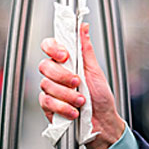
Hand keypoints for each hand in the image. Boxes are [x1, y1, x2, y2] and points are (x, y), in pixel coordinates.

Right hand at [39, 23, 125, 148]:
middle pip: (45, 66)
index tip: (65, 55)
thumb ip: (86, 49)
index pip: (49, 46)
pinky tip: (74, 111)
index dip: (53, 48)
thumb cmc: (100, 96)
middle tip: (78, 82)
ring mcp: (50, 90)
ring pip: (47, 86)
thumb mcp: (95, 70)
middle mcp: (56, 74)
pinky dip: (63, 107)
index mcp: (67, 62)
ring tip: (82, 100)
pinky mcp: (48, 107)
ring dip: (67, 95)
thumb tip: (83, 27)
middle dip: (63, 76)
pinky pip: (47, 103)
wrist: (103, 121)